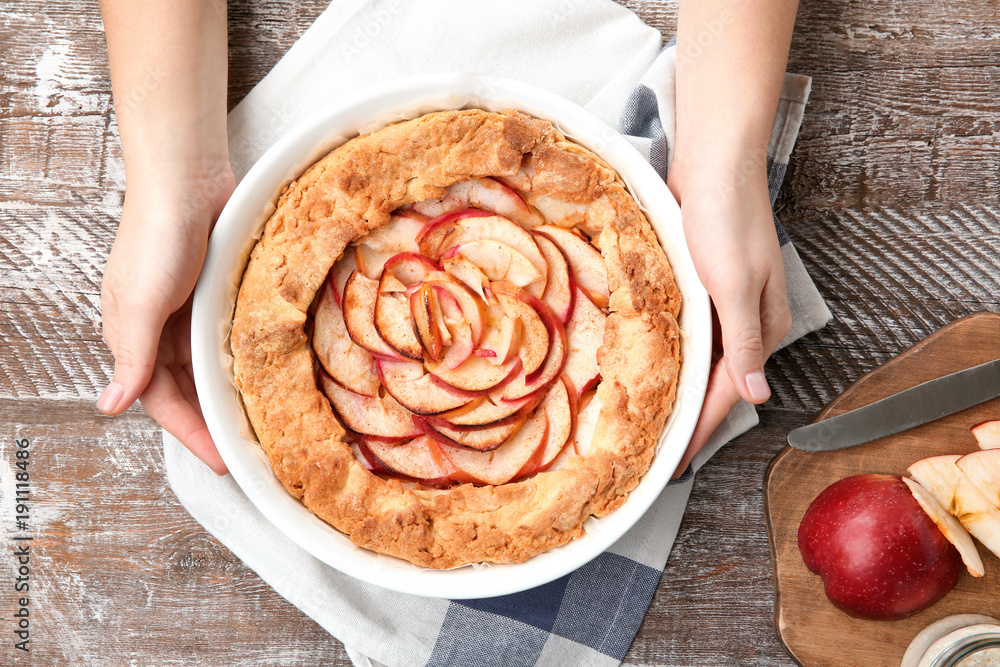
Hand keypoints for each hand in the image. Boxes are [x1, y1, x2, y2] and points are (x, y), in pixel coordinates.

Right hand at [98, 166, 234, 474]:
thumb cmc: (156, 237)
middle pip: (189, 390)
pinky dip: (242, 359)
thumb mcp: (140, 303)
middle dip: (212, 421)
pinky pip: (228, 338)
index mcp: (134, 338)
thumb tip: (108, 406)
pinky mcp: (216, 295)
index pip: (163, 402)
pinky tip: (266, 374)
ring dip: (229, 393)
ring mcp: (189, 312)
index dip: (191, 434)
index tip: (222, 461)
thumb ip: (133, 357)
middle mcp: (161, 330)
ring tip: (261, 421)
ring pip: (210, 367)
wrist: (187, 180)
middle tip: (248, 450)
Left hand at [668, 162, 790, 476]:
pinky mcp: (703, 288)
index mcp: (762, 328)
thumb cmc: (726, 218)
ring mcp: (725, 306)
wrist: (713, 164)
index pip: (728, 396)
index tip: (672, 465)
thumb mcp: (734, 285)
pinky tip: (652, 370)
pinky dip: (672, 358)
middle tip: (654, 453)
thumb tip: (758, 396)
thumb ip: (744, 342)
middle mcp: (746, 323)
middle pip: (715, 385)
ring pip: (700, 363)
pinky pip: (688, 336)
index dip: (699, 433)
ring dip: (679, 391)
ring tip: (650, 422)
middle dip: (688, 419)